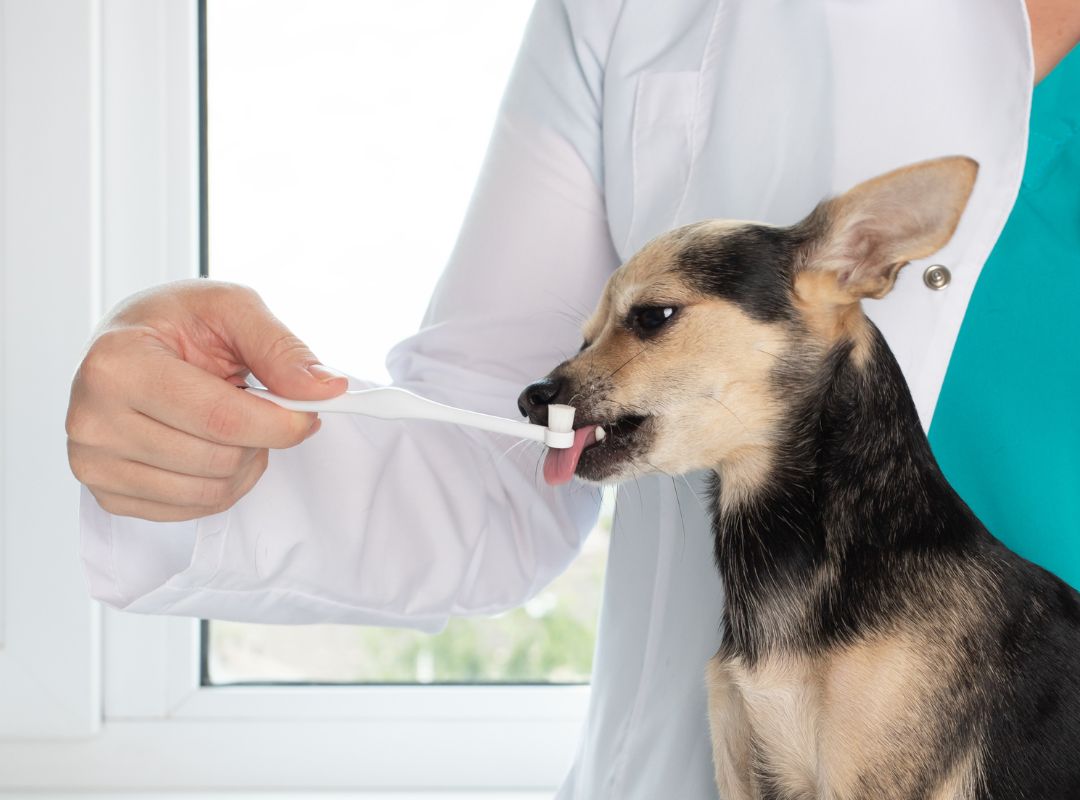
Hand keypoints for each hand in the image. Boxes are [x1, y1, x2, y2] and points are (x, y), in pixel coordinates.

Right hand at [66, 279, 347, 521]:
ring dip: (244, 463)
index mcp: (117, 364)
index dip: (280, 423)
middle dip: (260, 438)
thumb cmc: (178, 323)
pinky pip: (191, 511)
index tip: (309, 411)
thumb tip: (326, 388)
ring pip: (210, 491)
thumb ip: (281, 348)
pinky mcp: (108, 495)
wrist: (131, 343)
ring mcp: (94, 463)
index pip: (219, 418)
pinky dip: (221, 485)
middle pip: (218, 459)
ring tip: (233, 424)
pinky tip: (211, 447)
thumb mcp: (232, 309)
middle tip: (257, 406)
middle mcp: (92, 418)